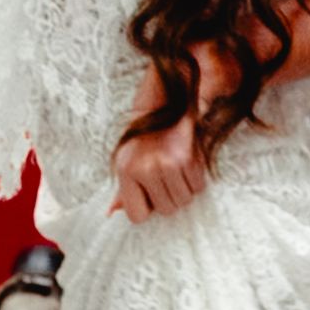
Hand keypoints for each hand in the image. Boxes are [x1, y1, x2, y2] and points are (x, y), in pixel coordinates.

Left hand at [107, 40, 241, 221]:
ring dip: (185, 188)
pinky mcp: (187, 157)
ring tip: (177, 166)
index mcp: (125, 170)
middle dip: (170, 197)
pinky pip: (198, 186)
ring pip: (184, 199)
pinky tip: (189, 159)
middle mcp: (143, 168)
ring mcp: (166, 163)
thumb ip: (122, 190)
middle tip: (167, 175)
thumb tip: (111, 214)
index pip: (137, 216)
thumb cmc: (146, 131)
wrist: (169, 94)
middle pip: (167, 210)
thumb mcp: (127, 158)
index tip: (149, 192)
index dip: (147, 206)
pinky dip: (197, 177)